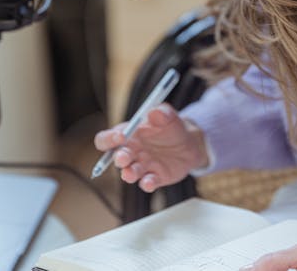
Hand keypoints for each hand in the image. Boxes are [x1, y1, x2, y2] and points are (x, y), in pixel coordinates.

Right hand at [93, 104, 207, 191]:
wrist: (189, 143)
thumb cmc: (171, 126)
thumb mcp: (168, 116)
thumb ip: (162, 113)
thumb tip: (154, 112)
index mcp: (127, 134)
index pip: (106, 138)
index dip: (109, 139)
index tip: (120, 136)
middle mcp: (131, 152)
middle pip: (115, 158)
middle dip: (118, 159)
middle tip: (123, 158)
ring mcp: (142, 166)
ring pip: (129, 173)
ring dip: (128, 174)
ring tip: (131, 173)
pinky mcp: (154, 177)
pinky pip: (147, 183)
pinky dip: (147, 184)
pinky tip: (149, 181)